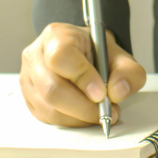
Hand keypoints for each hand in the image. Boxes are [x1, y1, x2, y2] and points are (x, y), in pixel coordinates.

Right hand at [20, 22, 146, 126]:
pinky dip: (72, 122)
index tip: (102, 93)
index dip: (82, 77)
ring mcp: (29, 80)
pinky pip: (49, 118)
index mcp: (56, 36)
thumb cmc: (97, 54)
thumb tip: (118, 92)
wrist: (84, 56)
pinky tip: (86, 114)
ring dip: (80, 117)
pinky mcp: (30, 100)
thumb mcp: (120, 56)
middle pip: (52, 89)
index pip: (61, 57)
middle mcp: (35, 56)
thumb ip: (128, 72)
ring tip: (101, 111)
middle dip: (84, 107)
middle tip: (107, 110)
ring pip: (50, 108)